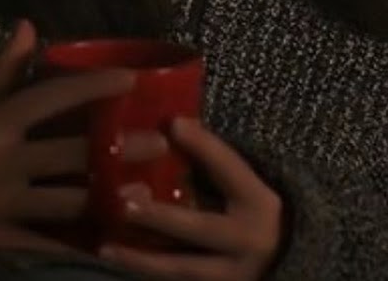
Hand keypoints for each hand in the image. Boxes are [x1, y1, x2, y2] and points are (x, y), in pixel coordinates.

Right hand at [0, 19, 145, 252]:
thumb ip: (3, 64)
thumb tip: (29, 23)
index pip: (52, 98)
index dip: (93, 88)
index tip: (130, 80)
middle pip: (69, 155)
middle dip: (117, 149)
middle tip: (160, 141)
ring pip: (65, 203)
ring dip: (109, 198)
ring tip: (150, 192)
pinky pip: (46, 241)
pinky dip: (80, 242)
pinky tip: (114, 236)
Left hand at [100, 118, 286, 280]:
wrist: (281, 256)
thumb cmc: (253, 206)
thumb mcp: (243, 180)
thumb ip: (213, 160)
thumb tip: (170, 123)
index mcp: (258, 201)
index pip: (230, 169)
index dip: (203, 145)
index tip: (172, 122)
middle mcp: (248, 241)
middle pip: (199, 228)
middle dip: (161, 217)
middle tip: (126, 203)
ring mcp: (232, 275)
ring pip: (182, 267)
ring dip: (142, 258)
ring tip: (106, 248)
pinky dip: (147, 271)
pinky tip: (117, 260)